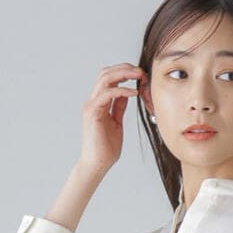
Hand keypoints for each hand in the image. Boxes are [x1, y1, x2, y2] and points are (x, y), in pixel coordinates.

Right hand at [79, 62, 146, 176]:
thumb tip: (126, 93)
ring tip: (139, 76)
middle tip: (141, 71)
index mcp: (98, 102)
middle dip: (125, 68)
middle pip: (106, 73)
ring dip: (123, 74)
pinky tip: (134, 92)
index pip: (109, 78)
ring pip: (105, 78)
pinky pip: (107, 94)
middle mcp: (93, 101)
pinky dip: (122, 90)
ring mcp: (91, 105)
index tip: (141, 75)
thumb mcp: (116, 123)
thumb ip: (119, 107)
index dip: (124, 72)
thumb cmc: (106, 149)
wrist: (97, 165)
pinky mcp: (92, 112)